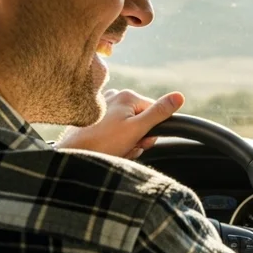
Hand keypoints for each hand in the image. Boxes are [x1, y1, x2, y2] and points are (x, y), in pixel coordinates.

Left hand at [55, 89, 183, 159]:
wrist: (73, 156)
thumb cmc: (103, 143)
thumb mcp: (137, 129)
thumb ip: (159, 113)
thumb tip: (179, 96)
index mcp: (127, 96)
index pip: (155, 113)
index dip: (152, 131)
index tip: (141, 141)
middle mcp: (114, 97)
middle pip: (142, 121)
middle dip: (138, 138)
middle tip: (127, 147)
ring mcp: (104, 108)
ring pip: (129, 127)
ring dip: (127, 143)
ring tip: (115, 150)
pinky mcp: (95, 120)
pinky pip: (115, 130)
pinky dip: (115, 142)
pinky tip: (107, 149)